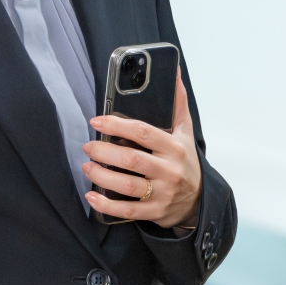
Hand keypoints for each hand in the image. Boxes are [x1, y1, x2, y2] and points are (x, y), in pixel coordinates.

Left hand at [84, 72, 202, 227]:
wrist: (199, 200)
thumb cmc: (186, 162)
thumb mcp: (185, 133)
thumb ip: (178, 104)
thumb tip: (173, 73)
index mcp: (175, 148)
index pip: (143, 132)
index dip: (117, 125)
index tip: (97, 121)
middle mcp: (169, 170)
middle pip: (131, 159)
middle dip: (104, 151)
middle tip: (88, 146)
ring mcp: (162, 193)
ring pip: (127, 185)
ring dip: (101, 176)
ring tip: (86, 167)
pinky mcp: (155, 211)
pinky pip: (127, 210)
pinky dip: (106, 205)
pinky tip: (92, 197)